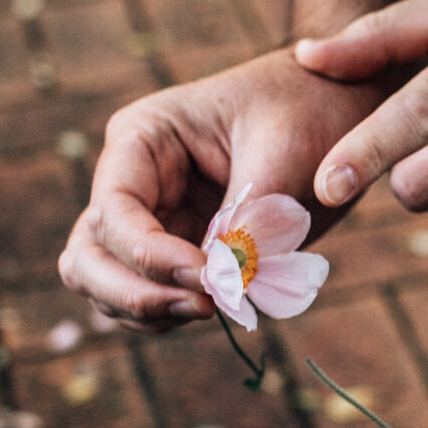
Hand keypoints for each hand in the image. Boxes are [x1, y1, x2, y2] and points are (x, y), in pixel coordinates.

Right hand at [58, 50, 387, 329]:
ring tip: (218, 307)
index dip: (151, 256)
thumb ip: (248, 218)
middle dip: (135, 292)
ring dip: (150, 310)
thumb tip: (220, 281)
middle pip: (88, 256)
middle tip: (204, 306)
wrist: (338, 112)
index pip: (114, 210)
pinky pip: (148, 296)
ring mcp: (150, 219)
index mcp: (143, 137)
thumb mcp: (283, 154)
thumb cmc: (309, 113)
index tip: (209, 279)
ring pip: (105, 284)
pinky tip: (220, 307)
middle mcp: (133, 180)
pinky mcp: (177, 250)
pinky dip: (170, 315)